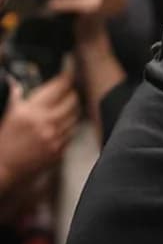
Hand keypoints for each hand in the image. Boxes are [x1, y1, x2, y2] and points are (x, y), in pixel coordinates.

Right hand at [0, 71, 78, 190]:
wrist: (4, 168)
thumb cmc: (5, 140)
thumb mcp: (9, 114)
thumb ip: (15, 96)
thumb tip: (15, 83)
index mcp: (33, 111)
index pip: (58, 88)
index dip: (65, 78)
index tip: (67, 75)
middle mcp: (46, 123)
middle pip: (72, 101)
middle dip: (72, 94)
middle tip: (69, 92)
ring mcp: (53, 138)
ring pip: (75, 117)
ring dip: (73, 110)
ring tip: (68, 108)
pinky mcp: (57, 152)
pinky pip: (71, 135)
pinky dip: (70, 127)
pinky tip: (64, 125)